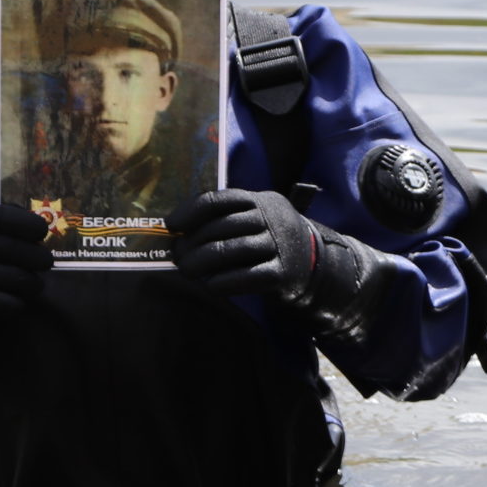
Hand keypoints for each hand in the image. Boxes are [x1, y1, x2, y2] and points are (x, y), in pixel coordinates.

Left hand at [168, 188, 395, 338]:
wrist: (315, 263)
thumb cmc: (270, 240)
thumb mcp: (255, 219)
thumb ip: (225, 220)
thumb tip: (178, 233)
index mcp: (261, 200)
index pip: (222, 200)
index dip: (191, 212)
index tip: (171, 226)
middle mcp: (273, 218)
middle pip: (224, 227)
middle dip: (193, 242)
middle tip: (176, 256)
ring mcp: (281, 245)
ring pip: (234, 251)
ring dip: (203, 263)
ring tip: (186, 271)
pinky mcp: (284, 273)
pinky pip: (249, 276)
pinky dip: (225, 282)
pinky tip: (210, 285)